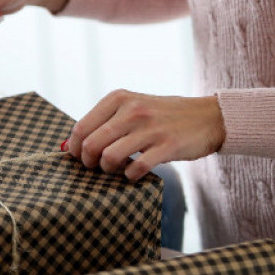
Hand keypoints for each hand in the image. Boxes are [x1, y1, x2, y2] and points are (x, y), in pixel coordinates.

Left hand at [66, 90, 225, 181]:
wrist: (207, 117)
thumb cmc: (161, 116)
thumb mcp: (131, 107)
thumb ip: (101, 123)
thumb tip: (67, 146)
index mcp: (119, 98)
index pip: (81, 127)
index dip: (75, 148)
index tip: (80, 157)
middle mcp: (132, 111)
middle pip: (92, 144)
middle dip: (88, 162)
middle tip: (95, 167)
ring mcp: (150, 128)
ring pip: (110, 156)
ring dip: (108, 169)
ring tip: (114, 169)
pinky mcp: (168, 146)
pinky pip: (137, 167)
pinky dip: (130, 175)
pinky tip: (133, 172)